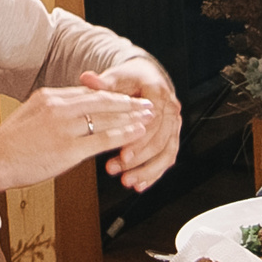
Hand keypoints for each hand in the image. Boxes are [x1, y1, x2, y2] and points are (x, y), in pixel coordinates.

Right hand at [0, 86, 154, 198]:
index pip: (87, 92)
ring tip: (148, 117)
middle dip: (127, 101)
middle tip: (146, 102)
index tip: (126, 95)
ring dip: (131, 117)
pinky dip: (123, 135)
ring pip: (105, 117)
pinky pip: (102, 139)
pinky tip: (136, 135)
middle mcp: (58, 107)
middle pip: (101, 100)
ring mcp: (63, 128)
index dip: (110, 94)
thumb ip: (53, 112)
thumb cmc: (8, 145)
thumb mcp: (30, 116)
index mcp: (49, 97)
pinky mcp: (67, 149)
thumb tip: (71, 113)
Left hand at [81, 59, 181, 189]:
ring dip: (147, 170)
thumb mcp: (116, 77)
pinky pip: (167, 158)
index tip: (122, 153)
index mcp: (158, 93)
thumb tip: (88, 78)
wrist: (146, 77)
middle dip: (140, 159)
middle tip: (119, 169)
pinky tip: (140, 184)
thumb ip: (102, 83)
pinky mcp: (171, 137)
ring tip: (128, 181)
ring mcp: (173, 125)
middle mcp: (170, 109)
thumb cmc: (130, 78)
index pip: (153, 121)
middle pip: (160, 140)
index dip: (138, 140)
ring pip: (166, 153)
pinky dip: (154, 173)